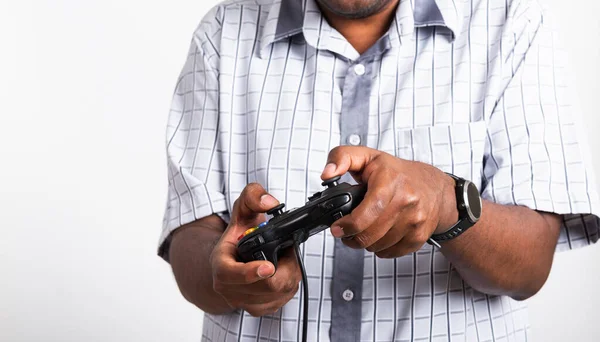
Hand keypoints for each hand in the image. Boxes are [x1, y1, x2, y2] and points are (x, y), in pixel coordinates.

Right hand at [209, 183, 301, 316]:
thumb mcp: (242, 209)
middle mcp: (229, 289)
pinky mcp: (258, 309)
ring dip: (290, 273)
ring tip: (283, 258)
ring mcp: (243, 302)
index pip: (232, 275)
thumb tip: (269, 202)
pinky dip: (290, 283)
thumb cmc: (237, 236)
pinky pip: (284, 299)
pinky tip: (283, 271)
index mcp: (220, 266)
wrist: (230, 260)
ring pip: (281, 292)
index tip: (268, 266)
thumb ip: (253, 196)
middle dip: (286, 265)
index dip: (251, 272)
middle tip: (286, 249)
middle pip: (269, 285)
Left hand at [321, 146, 457, 257]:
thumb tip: (327, 172)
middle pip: (371, 234)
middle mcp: (407, 200)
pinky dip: (381, 248)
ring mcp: (415, 220)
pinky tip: (379, 235)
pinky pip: (392, 252)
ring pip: (379, 246)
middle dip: (352, 237)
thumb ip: (341, 157)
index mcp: (391, 180)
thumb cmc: (398, 173)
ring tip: (363, 231)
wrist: (435, 188)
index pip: (369, 211)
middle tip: (345, 232)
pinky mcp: (420, 236)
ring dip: (366, 243)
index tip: (338, 228)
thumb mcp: (368, 156)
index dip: (350, 224)